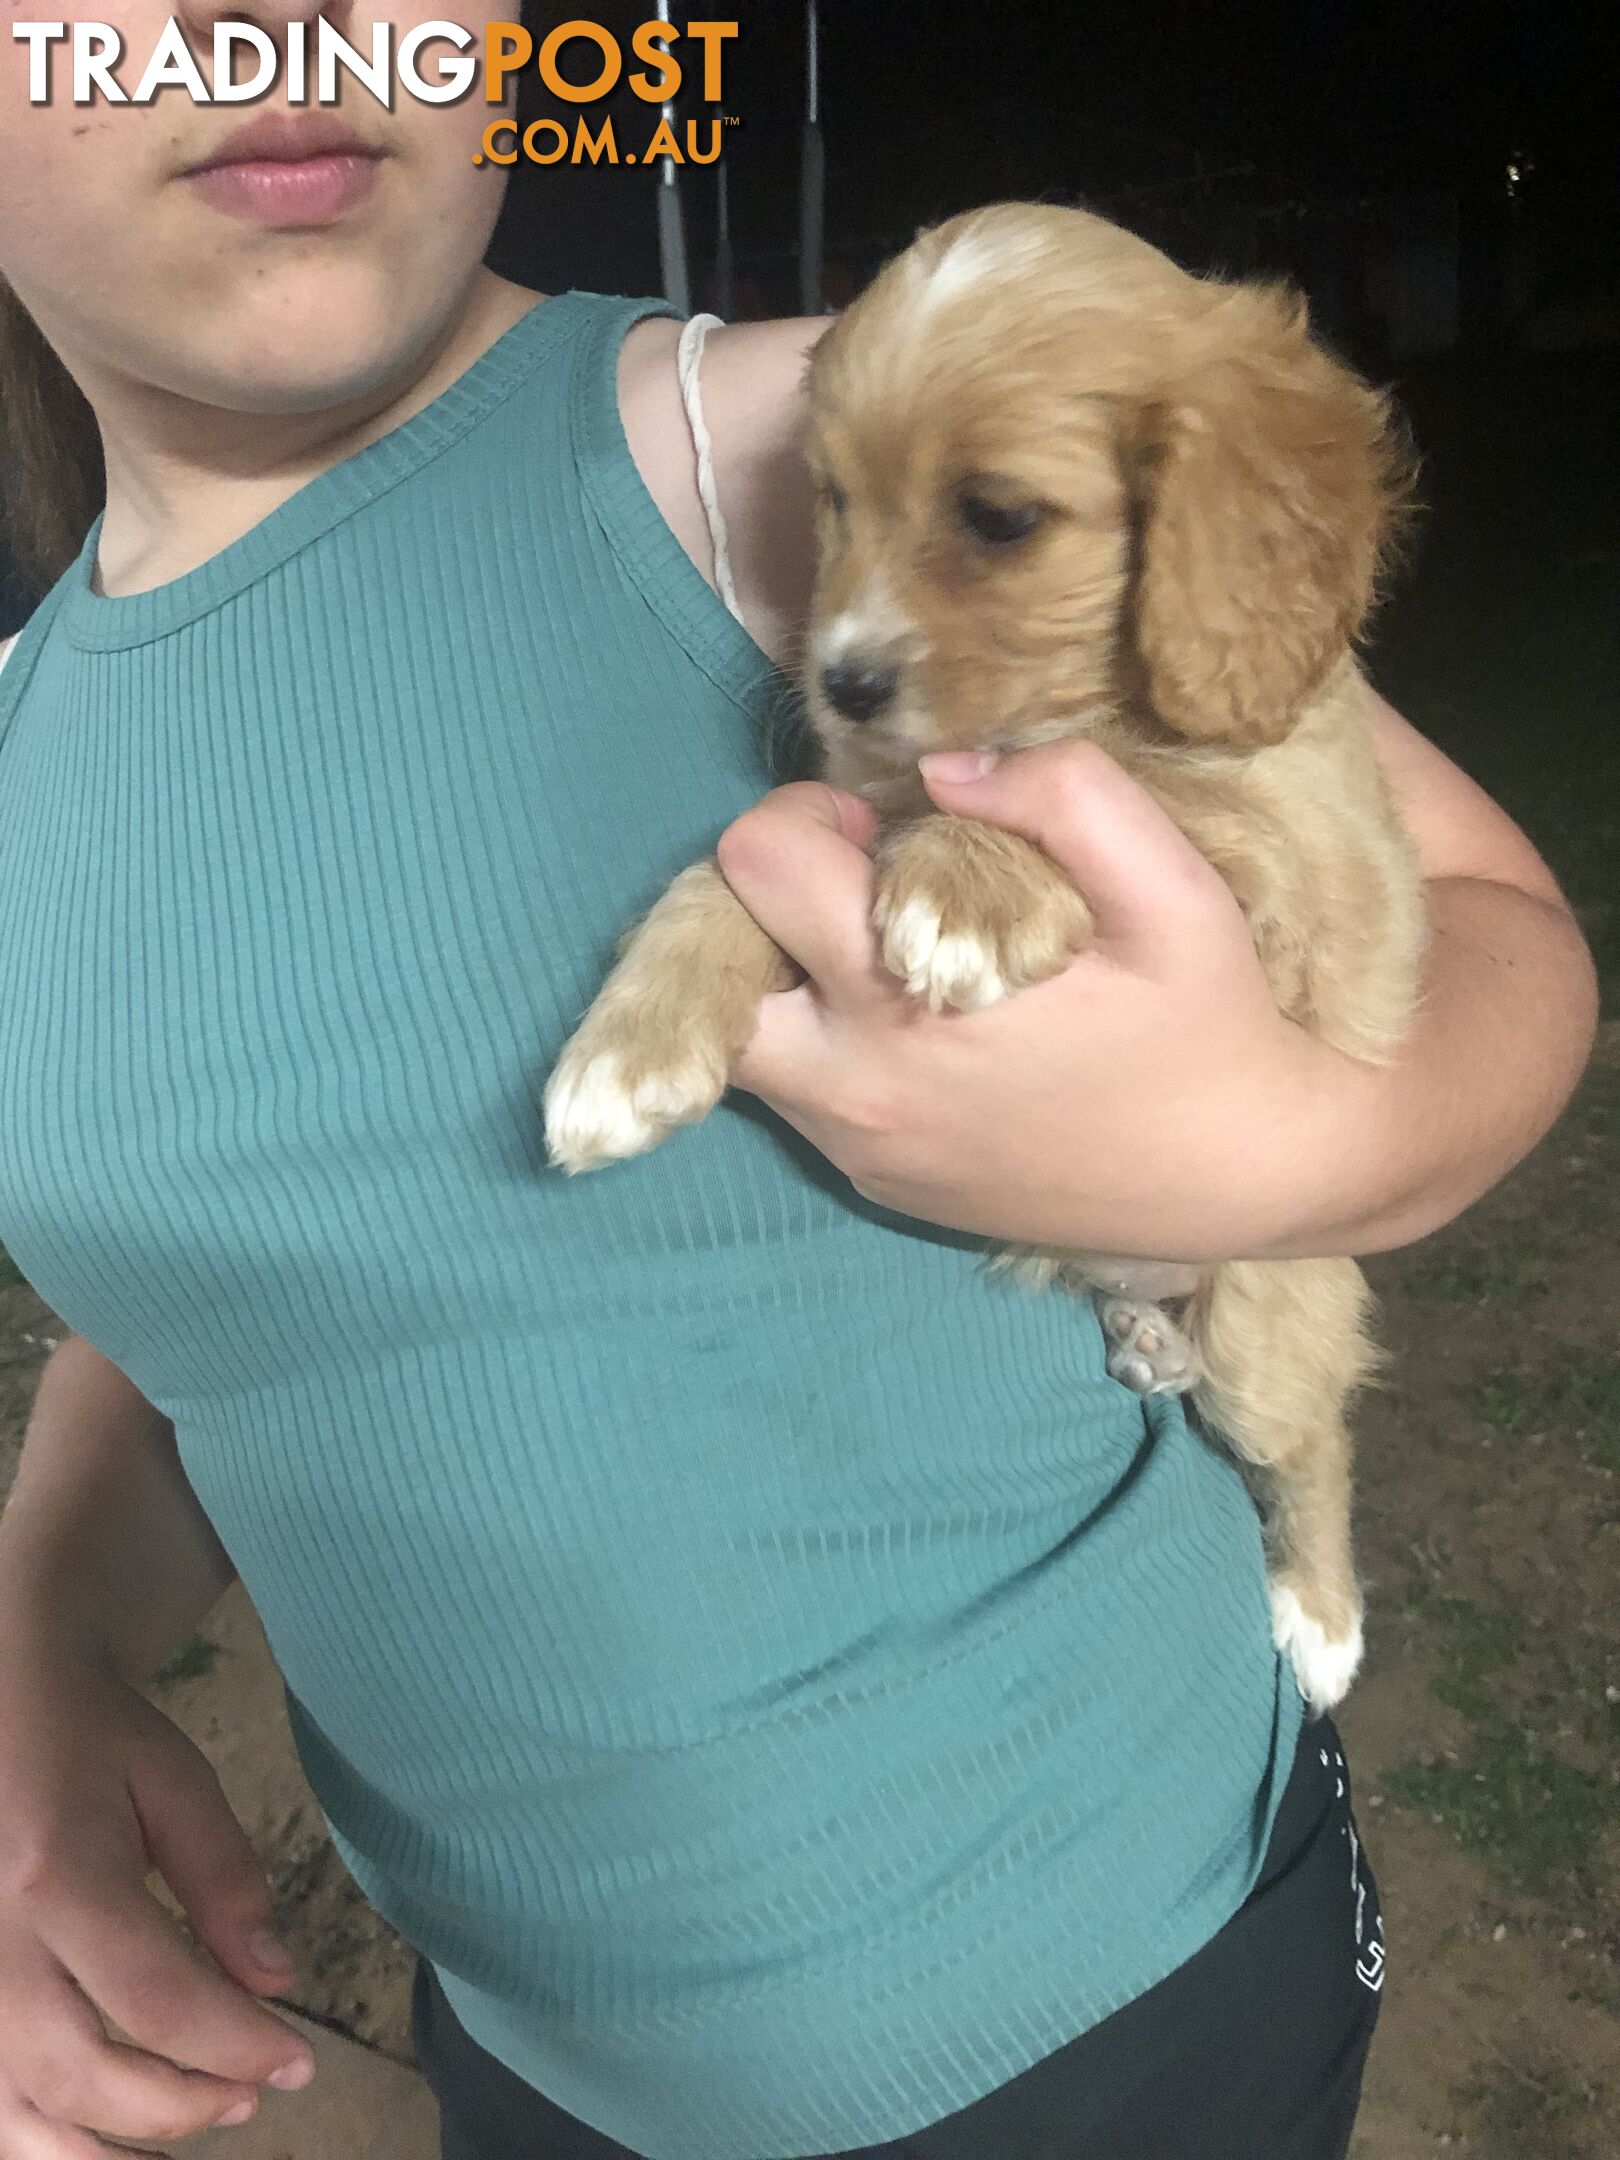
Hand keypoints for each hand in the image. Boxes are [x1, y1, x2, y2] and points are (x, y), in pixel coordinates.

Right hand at [0, 1614, 314, 2151]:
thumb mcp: (176, 1785)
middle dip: (187, 2100)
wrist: (6, 1707)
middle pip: (91, 2073)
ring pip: (29, 2113)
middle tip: (258, 2093)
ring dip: (116, 2147)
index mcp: (60, 1884)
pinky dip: (46, 2148)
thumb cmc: (94, 1741)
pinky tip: (112, 2149)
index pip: (160, 2001)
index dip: (237, 2046)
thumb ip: (225, 1881)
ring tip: (201, 2126)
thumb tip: (275, 1981)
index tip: (301, 2062)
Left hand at [715, 741, 1352, 1261]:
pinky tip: (925, 1026)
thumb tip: (943, 770)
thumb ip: (1063, 796)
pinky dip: (829, 1043)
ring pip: (742, 1041)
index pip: (753, 867)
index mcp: (902, 1004)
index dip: (806, 818)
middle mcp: (853, 1090)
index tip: (880, 829)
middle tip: (863, 892)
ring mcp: (858, 1149)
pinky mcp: (877, 1185)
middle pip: (707, 969)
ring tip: (893, 953)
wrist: (1247, 1180)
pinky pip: (801, 1095)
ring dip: (791, 976)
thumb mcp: (1171, 887)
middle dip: (764, 907)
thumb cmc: (1211, 1023)